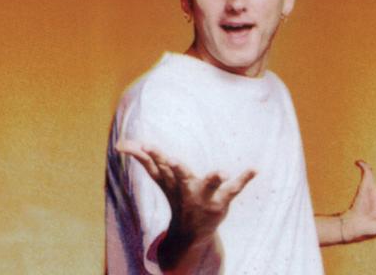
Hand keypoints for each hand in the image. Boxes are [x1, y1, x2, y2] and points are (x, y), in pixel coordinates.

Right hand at [117, 140, 255, 269]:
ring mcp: (204, 195)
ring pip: (208, 185)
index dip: (151, 155)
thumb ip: (143, 159)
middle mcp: (186, 186)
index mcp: (172, 179)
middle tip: (172, 159)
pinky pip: (233, 189)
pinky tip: (254, 169)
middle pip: (180, 175)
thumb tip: (121, 144)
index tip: (142, 145)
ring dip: (214, 178)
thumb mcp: (160, 178)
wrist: (192, 231)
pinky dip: (244, 179)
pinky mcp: (221, 201)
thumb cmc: (176, 195)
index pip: (159, 165)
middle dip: (176, 167)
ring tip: (221, 170)